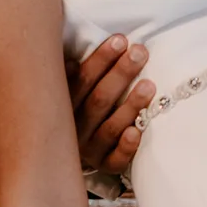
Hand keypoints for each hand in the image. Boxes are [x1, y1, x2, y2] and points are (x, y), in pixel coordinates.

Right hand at [66, 33, 150, 177]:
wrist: (57, 156)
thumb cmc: (74, 106)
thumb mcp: (65, 87)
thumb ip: (68, 69)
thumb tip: (74, 43)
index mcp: (59, 104)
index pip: (80, 80)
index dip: (100, 59)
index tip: (121, 40)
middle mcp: (71, 128)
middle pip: (97, 100)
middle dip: (120, 74)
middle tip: (140, 53)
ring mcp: (87, 150)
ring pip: (108, 128)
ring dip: (129, 106)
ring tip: (149, 85)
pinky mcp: (103, 166)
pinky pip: (114, 160)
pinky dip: (125, 146)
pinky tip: (135, 132)